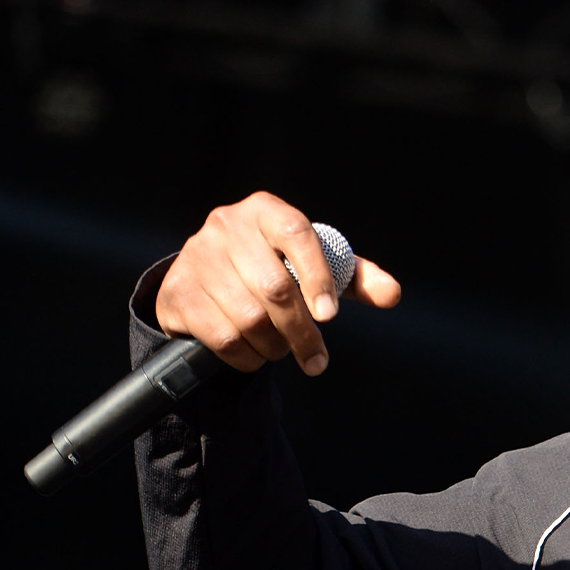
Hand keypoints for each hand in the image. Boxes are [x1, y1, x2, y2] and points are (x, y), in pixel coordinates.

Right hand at [154, 191, 401, 374]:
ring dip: (274, 347)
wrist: (207, 279)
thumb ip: (354, 278)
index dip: (318, 276)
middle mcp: (225, 226)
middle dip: (302, 332)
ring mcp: (196, 257)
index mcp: (265, 210)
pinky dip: (246, 356)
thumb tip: (392, 294)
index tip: (330, 315)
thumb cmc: (276, 269)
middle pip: (275, 288)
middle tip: (317, 359)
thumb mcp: (317, 267)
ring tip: (283, 351)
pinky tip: (255, 355)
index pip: (297, 234)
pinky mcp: (177, 292)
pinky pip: (221, 336)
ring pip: (249, 317)